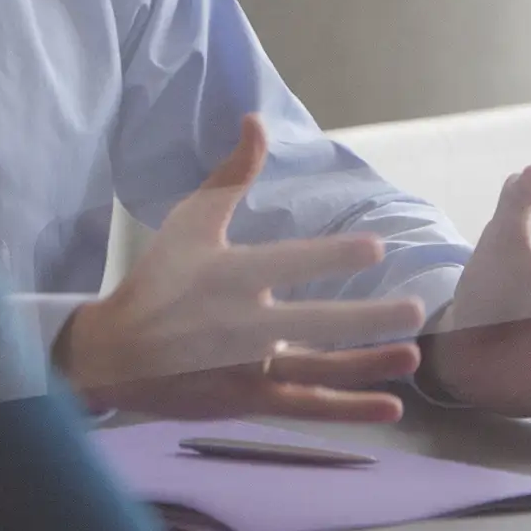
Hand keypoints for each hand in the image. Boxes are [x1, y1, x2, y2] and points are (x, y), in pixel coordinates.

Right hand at [57, 115, 428, 420]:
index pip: (288, 263)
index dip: (332, 256)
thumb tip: (256, 121)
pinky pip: (305, 405)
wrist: (115, 352)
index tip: (376, 248)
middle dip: (367, 318)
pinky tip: (389, 408)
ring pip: (318, 367)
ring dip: (367, 365)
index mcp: (229, 275)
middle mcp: (241, 322)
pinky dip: (347, 409)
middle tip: (415, 311)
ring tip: (412, 356)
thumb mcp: (190, 222)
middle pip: (316, 321)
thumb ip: (231, 176)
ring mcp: (246, 365)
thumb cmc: (157, 280)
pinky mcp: (248, 399)